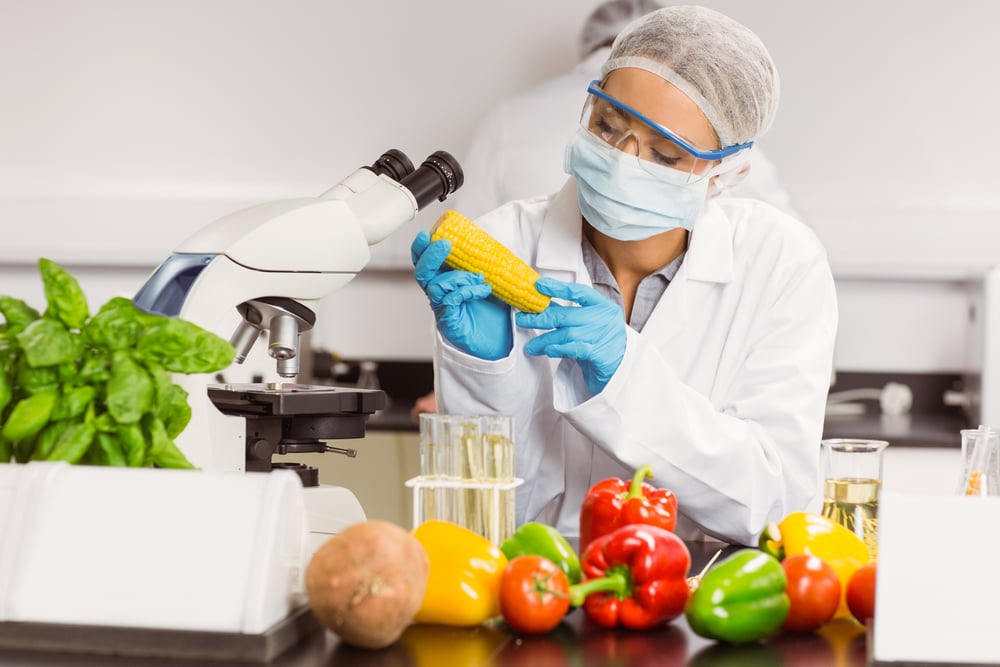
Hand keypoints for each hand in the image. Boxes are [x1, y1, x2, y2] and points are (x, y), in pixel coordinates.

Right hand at [411, 230, 511, 360]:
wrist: (500, 343)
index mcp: (445, 280)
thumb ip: (484, 263)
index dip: (423, 248)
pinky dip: (466, 290)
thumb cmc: (493, 313)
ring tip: (478, 277)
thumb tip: (490, 241)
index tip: (429, 233)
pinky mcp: (449, 322)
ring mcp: (442, 308)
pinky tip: (482, 290)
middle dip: (430, 256)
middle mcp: (439, 294)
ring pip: (435, 285)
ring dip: (458, 276)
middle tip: (445, 244)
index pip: (426, 262)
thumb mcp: (491, 281)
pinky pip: (450, 300)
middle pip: (422, 272)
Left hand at [515, 277, 625, 395]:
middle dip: (540, 317)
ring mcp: (603, 337)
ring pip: (567, 334)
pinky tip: (548, 351)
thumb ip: (568, 313)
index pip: (579, 292)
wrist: (623, 367)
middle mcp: (603, 319)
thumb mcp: (589, 322)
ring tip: (531, 346)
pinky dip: (559, 349)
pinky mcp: (600, 356)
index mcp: (602, 306)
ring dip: (544, 340)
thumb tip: (540, 302)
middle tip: (522, 320)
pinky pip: (576, 350)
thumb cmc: (601, 341)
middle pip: (566, 315)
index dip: (558, 288)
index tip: (539, 285)